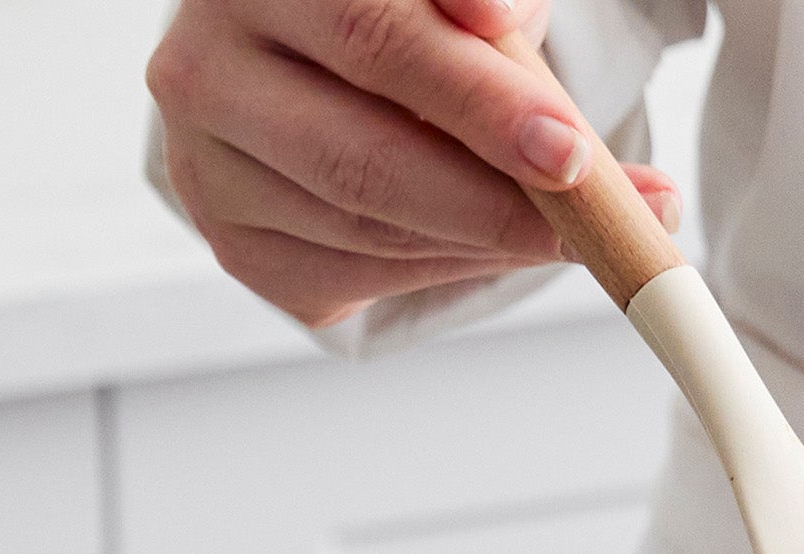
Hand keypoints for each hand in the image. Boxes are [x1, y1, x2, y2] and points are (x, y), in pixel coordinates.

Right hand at [147, 0, 680, 327]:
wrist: (310, 69)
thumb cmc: (398, 22)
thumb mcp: (451, 1)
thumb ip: (484, 16)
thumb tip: (504, 23)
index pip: (377, 39)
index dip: (478, 99)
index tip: (571, 150)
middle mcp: (204, 66)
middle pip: (363, 158)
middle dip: (498, 202)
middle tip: (599, 222)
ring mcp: (207, 168)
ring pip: (368, 230)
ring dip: (489, 243)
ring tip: (580, 235)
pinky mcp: (240, 246)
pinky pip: (361, 277)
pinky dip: (449, 268)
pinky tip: (499, 244)